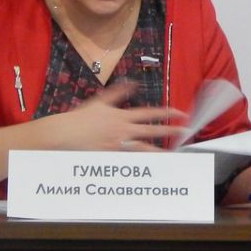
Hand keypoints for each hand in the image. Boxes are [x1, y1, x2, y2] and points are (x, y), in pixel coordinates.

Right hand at [53, 82, 187, 151]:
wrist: (65, 133)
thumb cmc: (81, 118)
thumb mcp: (100, 101)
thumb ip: (118, 93)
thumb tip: (132, 83)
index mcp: (121, 116)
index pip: (149, 113)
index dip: (166, 112)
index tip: (179, 112)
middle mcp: (122, 130)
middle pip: (151, 130)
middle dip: (170, 130)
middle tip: (185, 131)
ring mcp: (118, 145)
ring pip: (144, 149)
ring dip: (159, 151)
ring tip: (172, 155)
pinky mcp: (111, 157)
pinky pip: (129, 161)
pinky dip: (140, 164)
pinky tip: (150, 168)